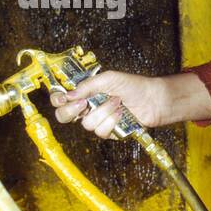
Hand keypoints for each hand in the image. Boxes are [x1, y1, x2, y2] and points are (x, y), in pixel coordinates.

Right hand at [49, 70, 169, 135]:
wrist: (153, 100)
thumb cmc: (133, 86)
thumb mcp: (109, 78)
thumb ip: (88, 85)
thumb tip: (69, 94)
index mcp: (84, 92)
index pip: (61, 98)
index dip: (57, 99)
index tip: (64, 97)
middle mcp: (87, 107)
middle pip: (64, 116)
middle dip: (71, 111)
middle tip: (84, 104)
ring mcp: (97, 120)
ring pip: (86, 124)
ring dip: (103, 112)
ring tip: (117, 102)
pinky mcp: (107, 132)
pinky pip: (101, 131)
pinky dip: (112, 121)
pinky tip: (121, 113)